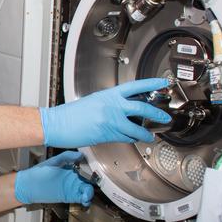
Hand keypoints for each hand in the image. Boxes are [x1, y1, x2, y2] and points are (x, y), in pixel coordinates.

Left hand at [14, 151, 93, 205]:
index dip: (92, 170)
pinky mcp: (69, 196)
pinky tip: (85, 198)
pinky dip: (86, 200)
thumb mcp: (53, 162)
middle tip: (95, 182)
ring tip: (87, 193)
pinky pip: (81, 198)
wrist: (28, 187)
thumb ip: (67, 156)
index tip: (96, 170)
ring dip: (90, 192)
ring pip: (86, 190)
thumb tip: (80, 154)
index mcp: (70, 168)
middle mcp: (73, 178)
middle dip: (94, 182)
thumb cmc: (38, 173)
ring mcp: (71, 188)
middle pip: (89, 180)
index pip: (86, 169)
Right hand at [40, 78, 170, 146]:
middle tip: (164, 117)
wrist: (57, 124)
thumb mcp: (93, 101)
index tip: (162, 83)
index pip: (135, 86)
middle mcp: (111, 106)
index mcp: (108, 95)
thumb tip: (122, 110)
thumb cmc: (70, 114)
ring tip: (150, 135)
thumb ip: (109, 104)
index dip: (151, 84)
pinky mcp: (107, 134)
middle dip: (156, 113)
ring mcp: (110, 121)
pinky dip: (130, 139)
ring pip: (136, 128)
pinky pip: (125, 137)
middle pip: (142, 107)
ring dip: (145, 133)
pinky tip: (132, 139)